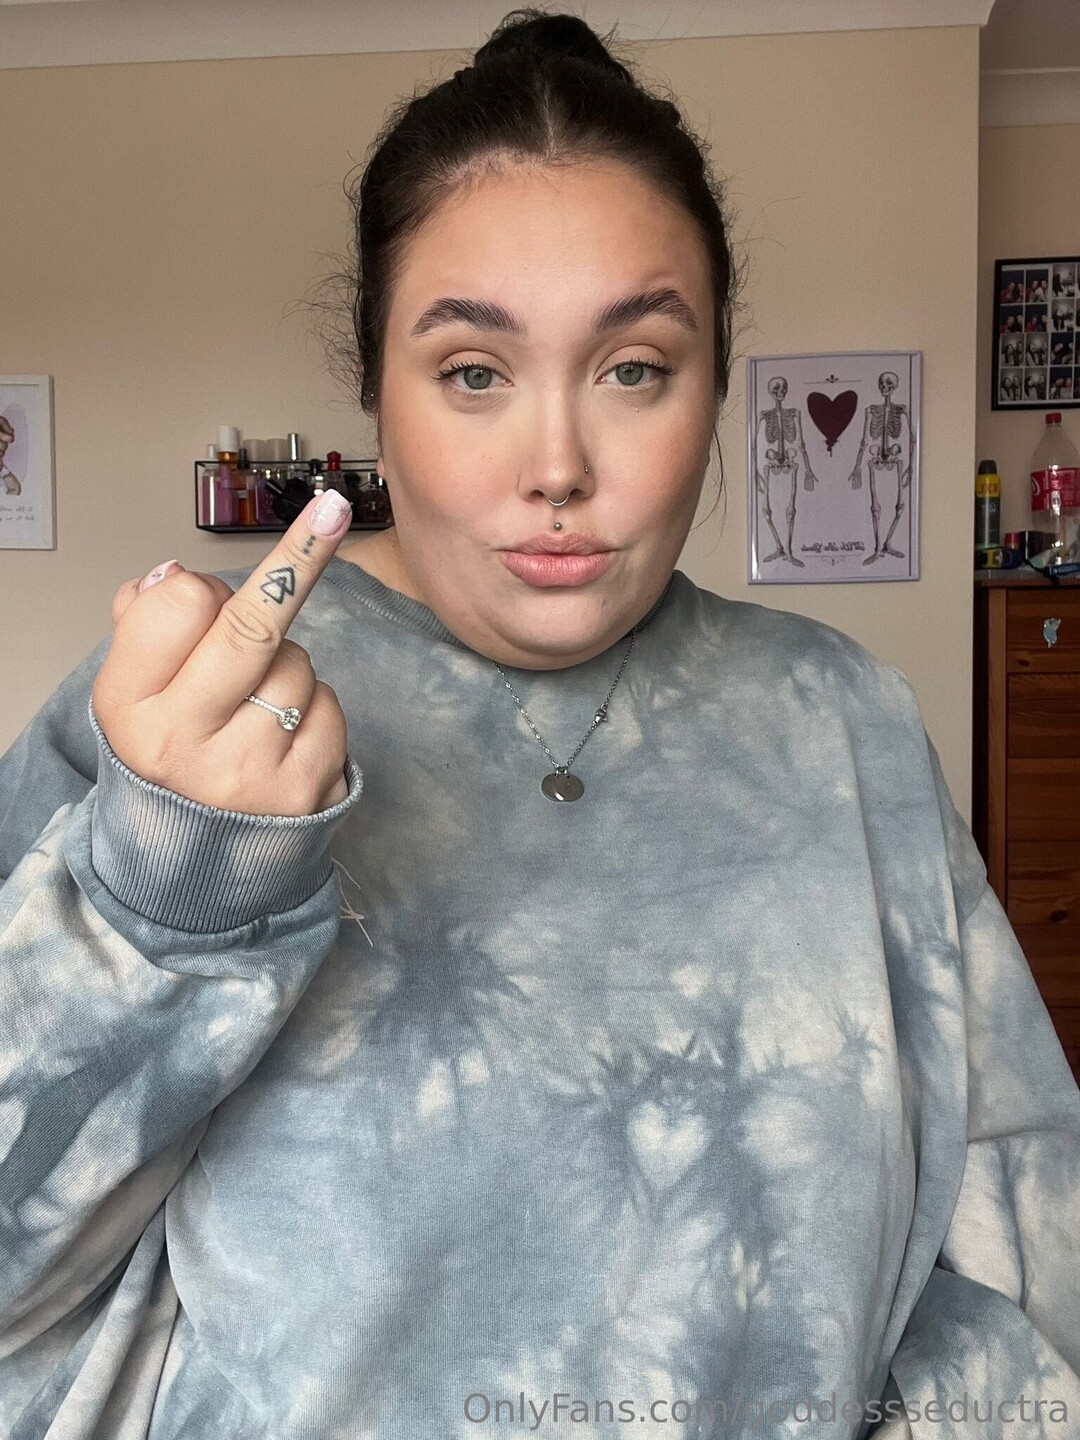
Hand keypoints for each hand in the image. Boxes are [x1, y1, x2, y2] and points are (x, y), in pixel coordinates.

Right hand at [93, 491, 354, 815]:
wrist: (192, 865)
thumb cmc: (169, 752)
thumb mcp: (131, 693)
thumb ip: (142, 626)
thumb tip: (172, 576)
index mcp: (129, 706)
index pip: (180, 605)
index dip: (204, 590)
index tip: (218, 580)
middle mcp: (183, 743)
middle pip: (253, 626)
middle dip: (302, 559)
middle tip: (333, 508)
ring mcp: (247, 773)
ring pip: (299, 665)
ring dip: (289, 668)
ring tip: (256, 708)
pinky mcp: (302, 794)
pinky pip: (330, 708)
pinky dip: (316, 709)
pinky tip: (286, 738)